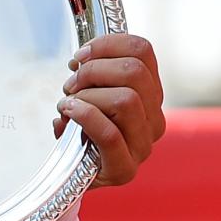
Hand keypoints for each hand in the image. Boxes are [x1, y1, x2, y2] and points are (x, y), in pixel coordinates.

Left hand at [53, 31, 165, 185]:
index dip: (107, 44)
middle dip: (93, 71)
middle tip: (71, 84)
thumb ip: (91, 73)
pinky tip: (66, 114)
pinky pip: (110, 133)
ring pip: (125, 99)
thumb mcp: (86, 94)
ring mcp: (143, 145)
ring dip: (86, 97)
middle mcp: (154, 118)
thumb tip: (81, 59)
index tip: (79, 56)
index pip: (142, 51)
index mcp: (149, 94)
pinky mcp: (125, 169)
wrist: (71, 175)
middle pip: (134, 72)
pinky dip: (84, 117)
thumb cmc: (78, 129)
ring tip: (68, 105)